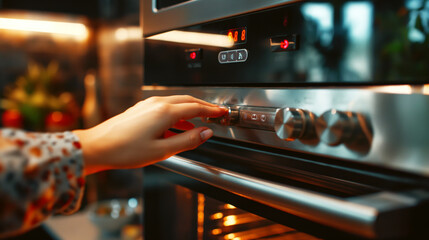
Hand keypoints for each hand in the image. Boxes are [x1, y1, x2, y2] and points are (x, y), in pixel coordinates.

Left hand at [73, 95, 226, 174]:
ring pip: (176, 102)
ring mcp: (147, 104)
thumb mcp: (162, 151)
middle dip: (203, 106)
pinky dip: (177, 112)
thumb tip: (205, 133)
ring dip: (190, 109)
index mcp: (164, 112)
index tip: (222, 112)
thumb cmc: (124, 150)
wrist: (97, 146)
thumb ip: (187, 141)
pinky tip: (177, 124)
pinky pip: (165, 106)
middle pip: (187, 100)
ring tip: (199, 121)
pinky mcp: (140, 109)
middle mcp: (156, 104)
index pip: (196, 107)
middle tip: (215, 113)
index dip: (212, 110)